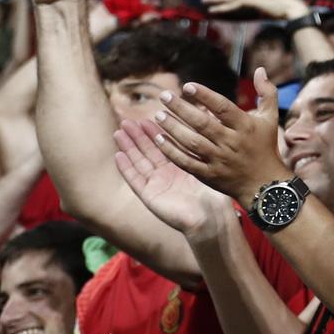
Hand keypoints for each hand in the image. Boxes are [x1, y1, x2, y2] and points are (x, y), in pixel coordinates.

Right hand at [115, 119, 230, 240]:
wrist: (210, 217)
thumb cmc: (215, 193)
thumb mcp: (208, 165)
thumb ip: (204, 146)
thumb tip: (209, 123)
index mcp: (180, 166)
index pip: (165, 146)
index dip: (156, 132)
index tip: (149, 116)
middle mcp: (166, 175)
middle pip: (148, 152)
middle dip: (138, 136)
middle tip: (128, 120)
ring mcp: (156, 185)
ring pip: (138, 162)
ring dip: (128, 148)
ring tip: (119, 132)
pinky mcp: (149, 196)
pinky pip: (135, 180)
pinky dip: (126, 168)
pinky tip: (118, 155)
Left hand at [148, 70, 286, 203]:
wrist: (264, 184)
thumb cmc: (265, 147)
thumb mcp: (271, 118)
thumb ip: (267, 93)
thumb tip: (260, 69)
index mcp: (246, 127)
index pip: (222, 107)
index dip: (204, 95)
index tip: (187, 86)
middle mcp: (231, 142)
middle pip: (202, 123)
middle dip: (181, 108)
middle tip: (164, 96)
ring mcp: (219, 159)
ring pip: (192, 142)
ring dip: (173, 128)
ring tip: (158, 115)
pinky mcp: (209, 174)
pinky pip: (187, 162)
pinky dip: (172, 151)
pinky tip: (159, 139)